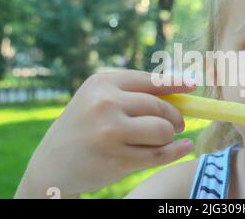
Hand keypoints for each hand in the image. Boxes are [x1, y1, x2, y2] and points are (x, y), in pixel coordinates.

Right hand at [15, 70, 195, 197]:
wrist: (52, 164)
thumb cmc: (83, 127)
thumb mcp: (98, 100)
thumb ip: (133, 94)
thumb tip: (181, 93)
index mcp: (102, 84)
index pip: (150, 81)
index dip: (176, 83)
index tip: (193, 86)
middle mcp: (105, 105)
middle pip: (160, 108)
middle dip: (175, 117)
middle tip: (177, 124)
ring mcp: (110, 133)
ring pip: (163, 132)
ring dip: (170, 136)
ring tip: (164, 138)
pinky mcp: (116, 160)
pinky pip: (159, 154)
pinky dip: (177, 151)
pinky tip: (184, 147)